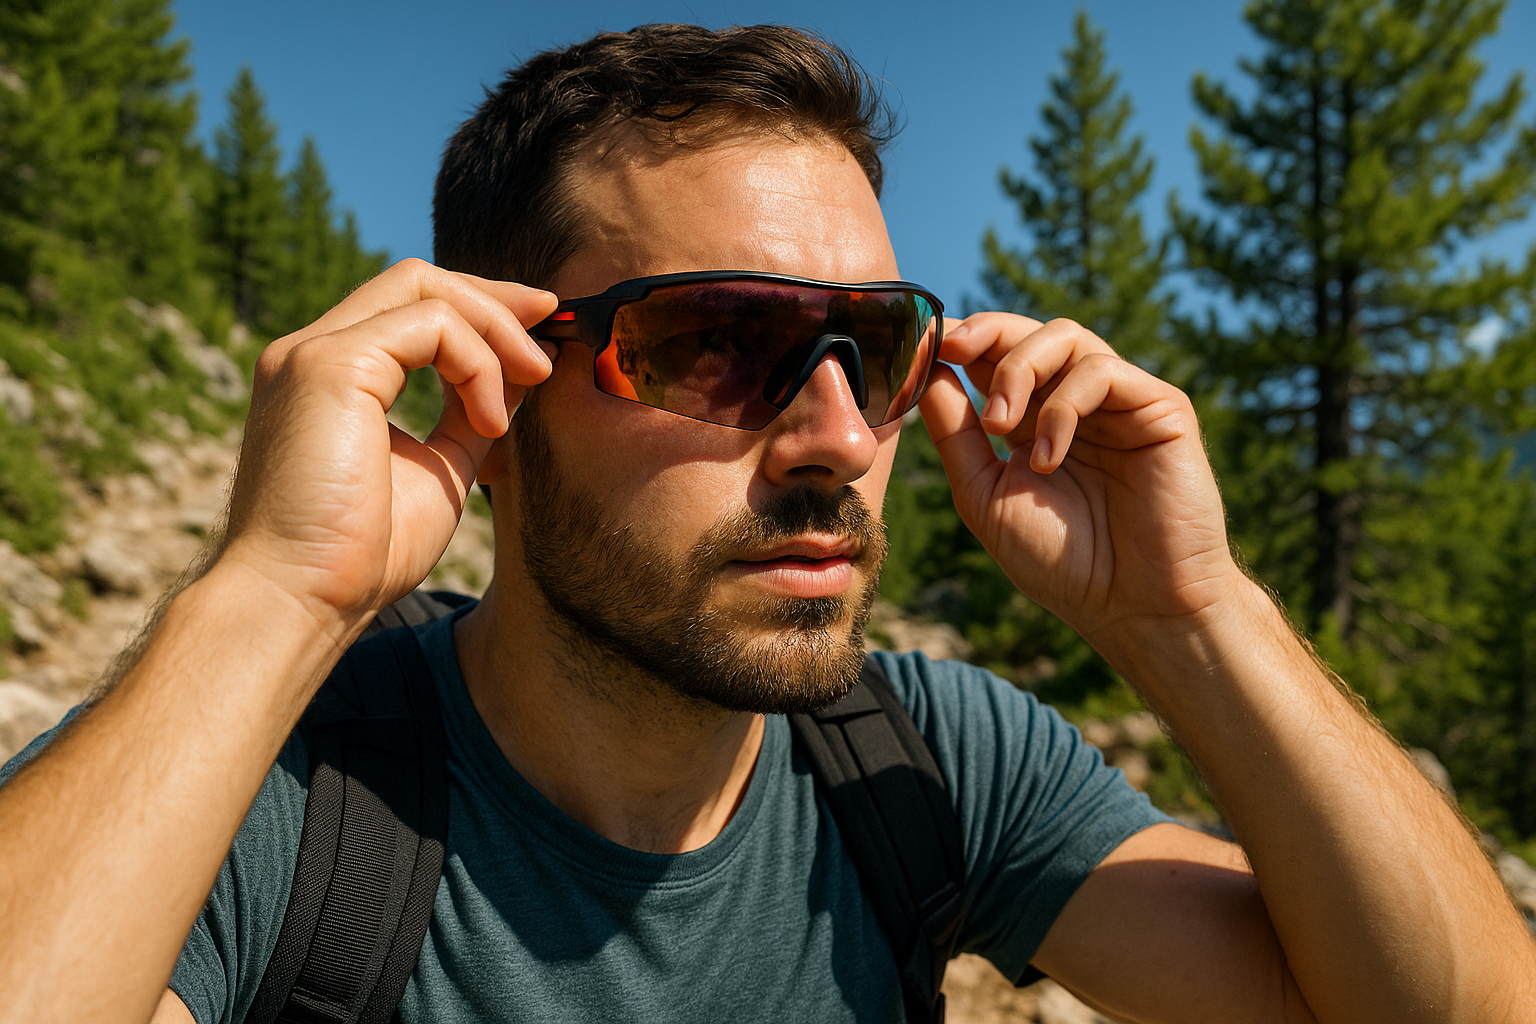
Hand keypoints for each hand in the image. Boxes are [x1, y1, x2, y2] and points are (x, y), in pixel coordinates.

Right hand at [221, 259, 556, 628]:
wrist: (301, 601)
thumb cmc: (361, 556)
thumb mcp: (440, 469)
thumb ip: (472, 414)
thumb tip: (523, 372)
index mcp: (331, 376)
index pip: (408, 306)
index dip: (480, 309)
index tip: (539, 336)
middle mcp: (312, 352)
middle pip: (415, 280)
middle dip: (494, 298)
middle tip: (551, 332)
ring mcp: (314, 354)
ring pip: (424, 289)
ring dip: (495, 332)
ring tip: (531, 384)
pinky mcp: (329, 366)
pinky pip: (430, 326)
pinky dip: (478, 364)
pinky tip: (491, 422)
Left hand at [918, 313, 1239, 645]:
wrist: (1133, 606)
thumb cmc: (1062, 562)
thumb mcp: (985, 496)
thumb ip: (955, 435)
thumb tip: (926, 372)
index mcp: (1032, 421)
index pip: (994, 356)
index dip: (959, 341)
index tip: (924, 347)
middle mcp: (1075, 403)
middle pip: (1027, 332)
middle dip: (984, 334)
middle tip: (951, 354)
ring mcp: (1119, 401)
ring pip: (1065, 337)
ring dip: (1018, 369)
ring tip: (999, 427)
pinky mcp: (1159, 406)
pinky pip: (1102, 371)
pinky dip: (1062, 406)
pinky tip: (1048, 458)